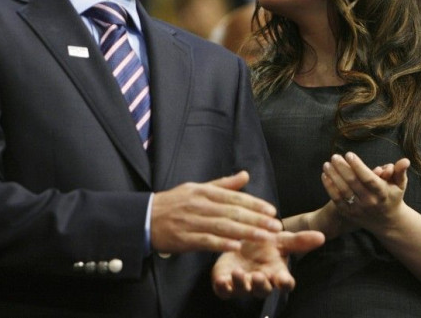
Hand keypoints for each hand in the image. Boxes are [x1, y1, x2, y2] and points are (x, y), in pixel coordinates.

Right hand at [151, 171, 281, 253]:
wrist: (145, 217)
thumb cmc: (174, 203)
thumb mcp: (197, 188)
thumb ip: (223, 184)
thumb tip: (245, 175)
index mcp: (204, 191)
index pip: (234, 197)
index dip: (254, 204)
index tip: (271, 211)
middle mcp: (199, 204)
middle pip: (232, 212)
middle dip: (256, 219)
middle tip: (275, 226)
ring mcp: (191, 221)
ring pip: (223, 226)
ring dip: (246, 232)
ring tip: (264, 237)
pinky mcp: (184, 238)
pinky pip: (205, 241)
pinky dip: (221, 243)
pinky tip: (236, 246)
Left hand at [211, 230, 324, 298]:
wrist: (238, 242)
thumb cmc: (262, 243)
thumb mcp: (280, 239)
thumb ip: (299, 241)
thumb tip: (322, 236)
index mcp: (275, 272)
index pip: (285, 282)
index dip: (285, 282)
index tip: (285, 280)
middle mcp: (260, 281)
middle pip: (264, 290)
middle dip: (262, 285)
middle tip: (260, 276)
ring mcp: (242, 285)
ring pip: (243, 290)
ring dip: (242, 283)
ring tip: (239, 272)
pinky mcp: (225, 285)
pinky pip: (224, 291)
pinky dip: (222, 288)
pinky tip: (221, 280)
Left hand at [321, 152, 409, 232]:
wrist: (387, 222)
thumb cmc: (392, 197)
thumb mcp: (399, 185)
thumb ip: (400, 171)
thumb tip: (405, 161)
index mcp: (382, 193)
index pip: (368, 178)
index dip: (358, 166)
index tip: (349, 154)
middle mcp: (370, 202)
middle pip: (353, 183)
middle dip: (342, 168)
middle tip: (335, 156)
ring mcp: (358, 209)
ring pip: (343, 191)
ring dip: (333, 176)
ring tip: (327, 164)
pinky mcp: (349, 213)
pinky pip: (336, 199)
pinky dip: (329, 187)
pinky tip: (324, 175)